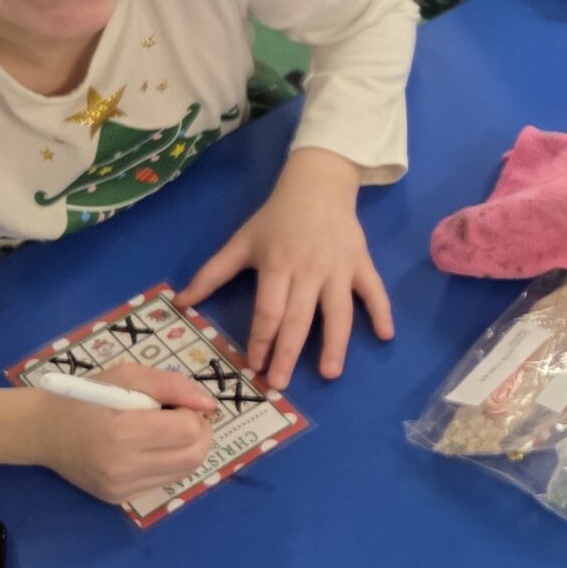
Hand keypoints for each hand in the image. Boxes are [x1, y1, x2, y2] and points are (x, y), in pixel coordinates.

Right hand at [36, 362, 216, 508]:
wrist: (44, 431)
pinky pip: (164, 482)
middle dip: (199, 433)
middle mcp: (122, 466)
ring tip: (167, 433)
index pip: (188, 430)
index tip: (176, 405)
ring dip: (188, 449)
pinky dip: (169, 464)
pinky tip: (151, 449)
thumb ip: (172, 385)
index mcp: (121, 431)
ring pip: (184, 472)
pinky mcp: (119, 499)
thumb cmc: (86, 396)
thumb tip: (209, 405)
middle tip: (182, 418)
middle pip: (194, 456)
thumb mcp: (127, 375)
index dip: (192, 414)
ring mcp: (120, 487)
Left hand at [180, 148, 392, 387]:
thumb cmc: (276, 218)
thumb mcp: (241, 241)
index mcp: (277, 265)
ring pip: (338, 311)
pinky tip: (386, 335)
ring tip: (330, 373)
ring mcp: (338, 269)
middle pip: (299, 318)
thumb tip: (180, 302)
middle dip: (289, 353)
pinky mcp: (361, 264)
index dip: (261, 339)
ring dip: (335, 343)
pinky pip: (374, 290)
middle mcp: (309, 270)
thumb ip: (212, 273)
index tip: (254, 365)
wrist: (317, 185)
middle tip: (281, 383)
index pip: (269, 310)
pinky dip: (381, 311)